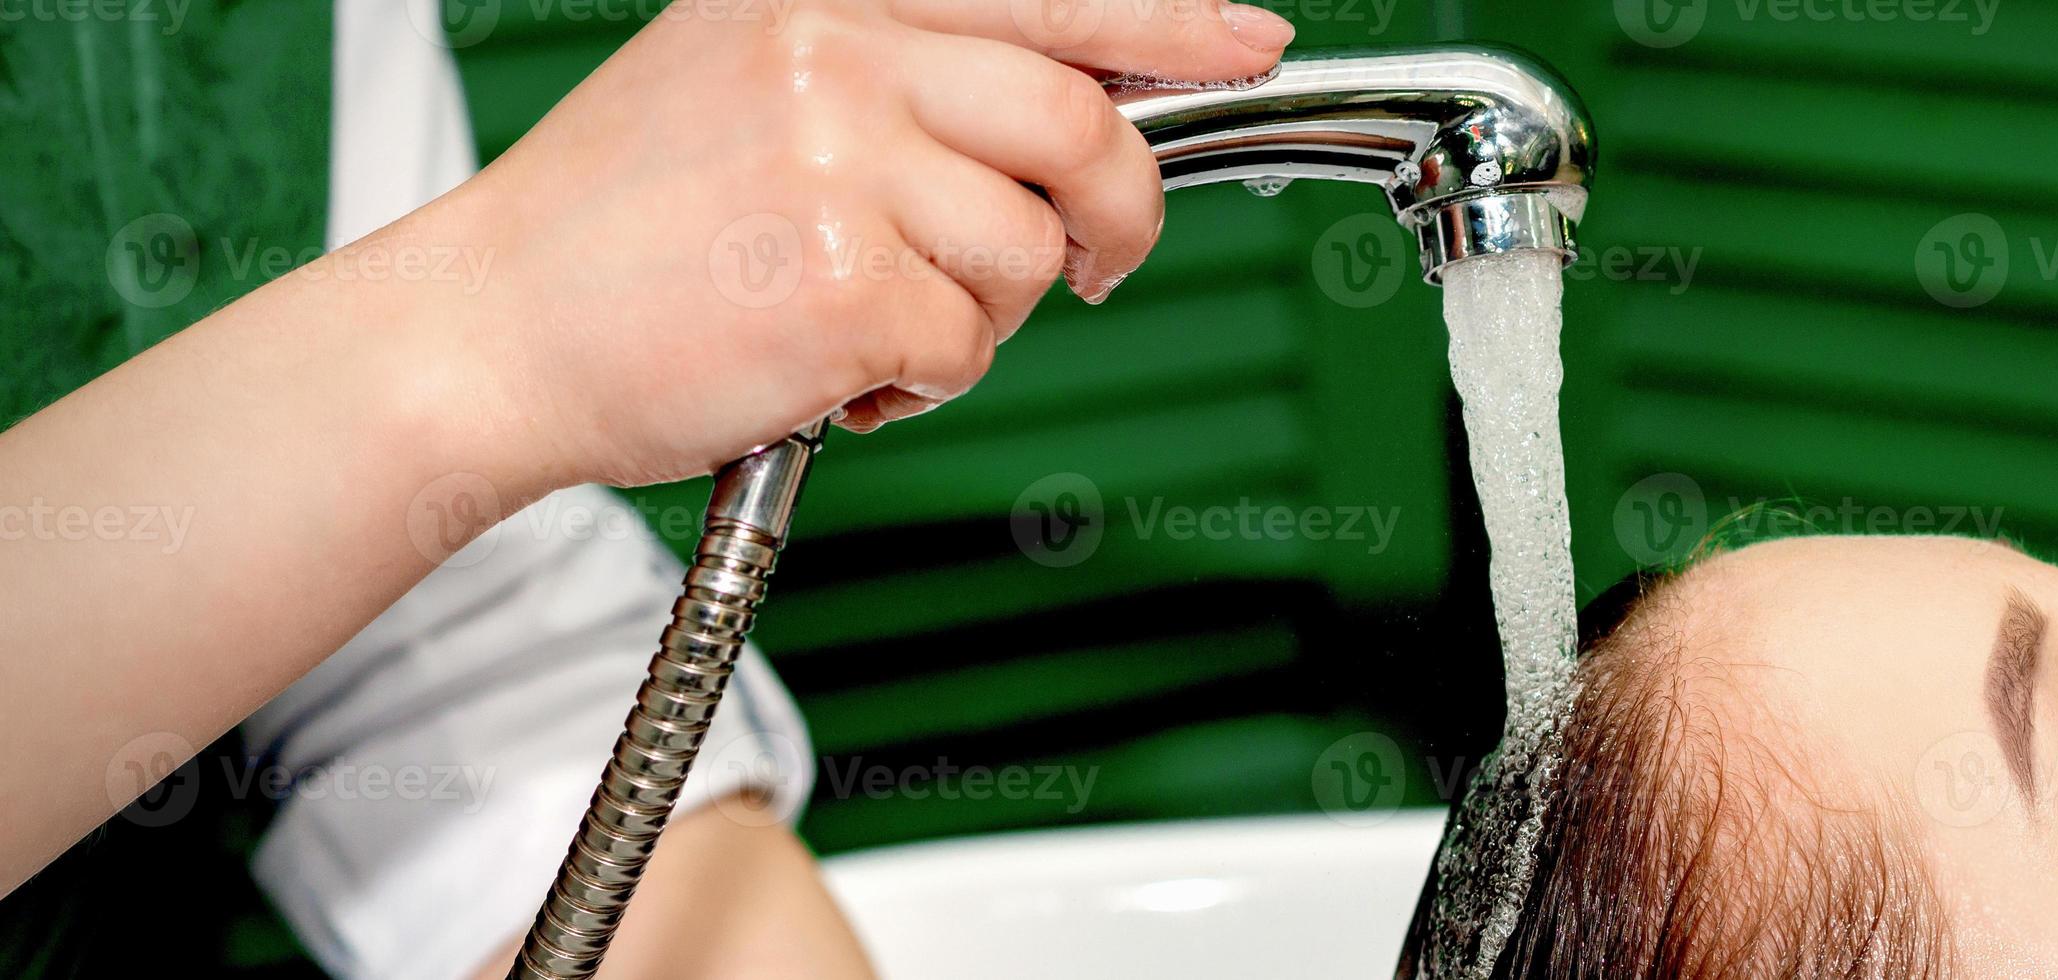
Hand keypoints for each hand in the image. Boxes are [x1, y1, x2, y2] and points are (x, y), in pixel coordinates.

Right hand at [402, 0, 1295, 491]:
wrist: (490, 330)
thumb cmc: (621, 224)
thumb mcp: (751, 74)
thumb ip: (904, 63)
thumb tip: (1078, 89)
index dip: (1171, 20)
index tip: (1249, 37)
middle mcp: (834, 57)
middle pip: (1078, 127)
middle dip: (1117, 217)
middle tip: (1098, 266)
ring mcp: (839, 167)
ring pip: (1029, 254)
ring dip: (983, 315)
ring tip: (873, 320)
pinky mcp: (842, 286)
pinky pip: (967, 345)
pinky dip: (921, 383)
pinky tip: (834, 369)